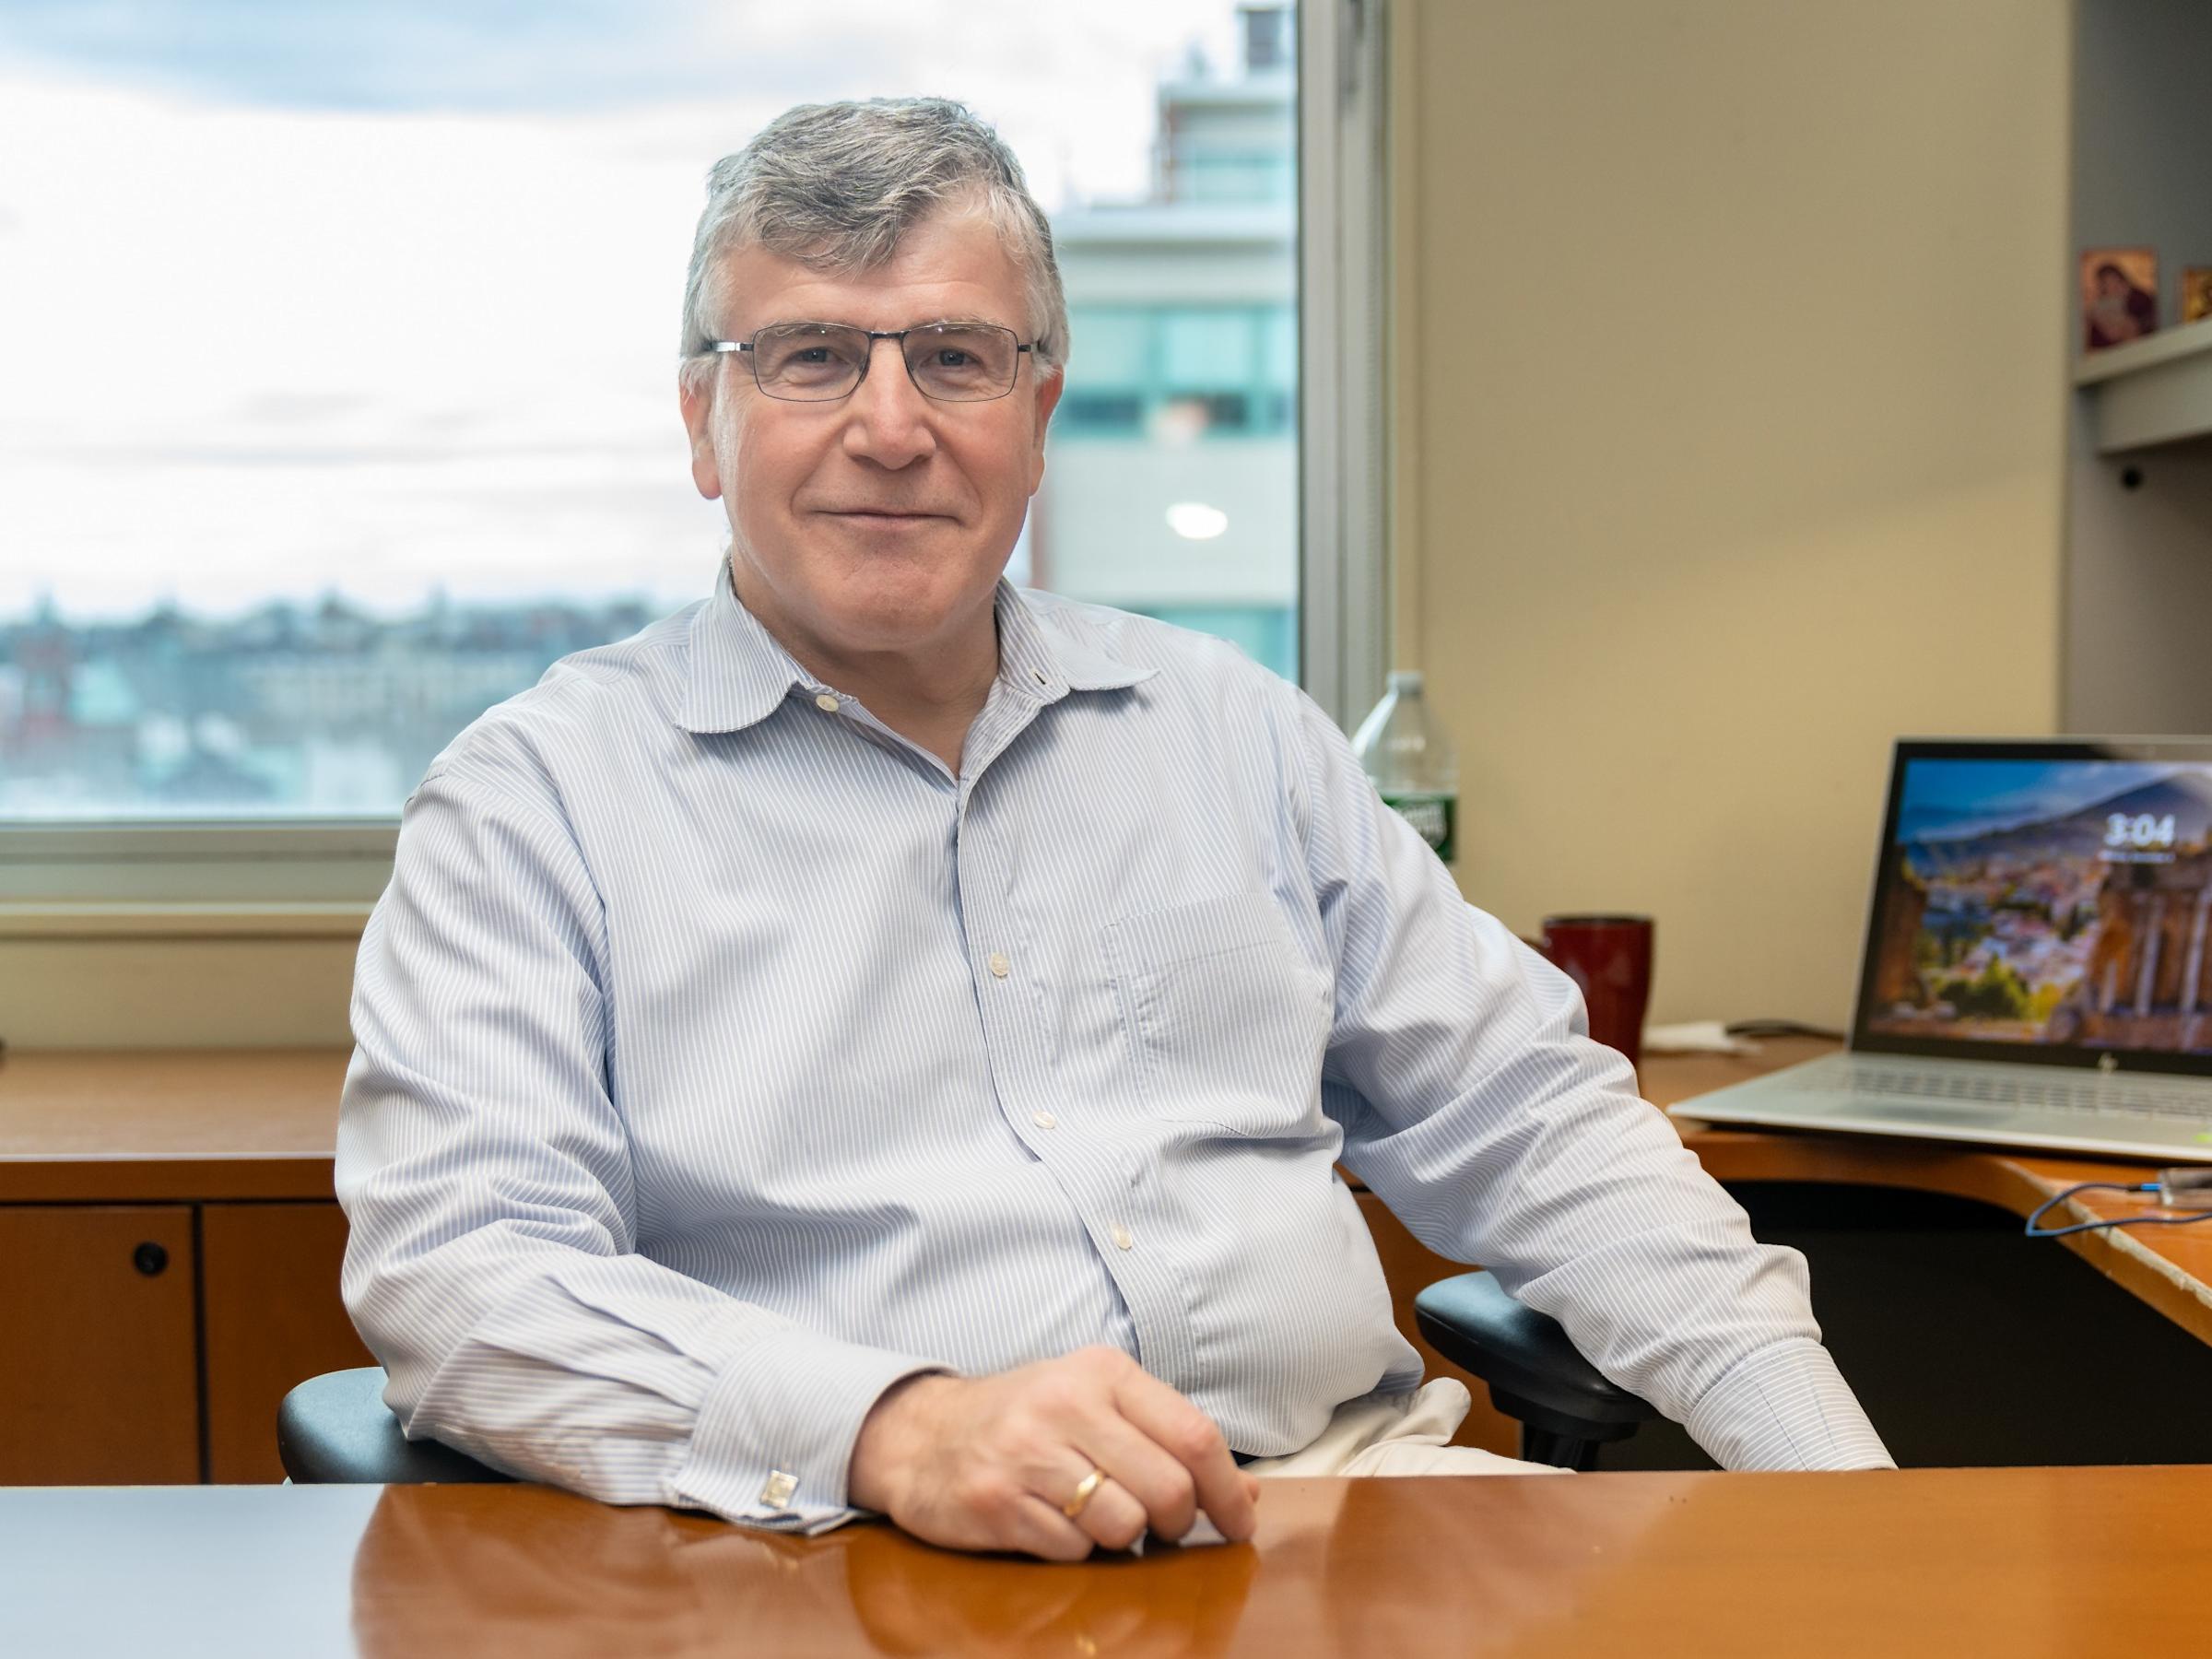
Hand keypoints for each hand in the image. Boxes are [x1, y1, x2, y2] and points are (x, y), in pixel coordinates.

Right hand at [847, 1346, 1260, 1560]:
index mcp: (1102, 1371)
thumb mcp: (1097, 1404)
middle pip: (1168, 1489)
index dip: (1228, 1490)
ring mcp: (1027, 1454)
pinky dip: (1074, 1548)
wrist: (921, 1434)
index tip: (1240, 1524)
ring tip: (1094, 1514)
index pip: (1194, 1435)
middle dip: (1178, 1523)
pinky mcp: (996, 1502)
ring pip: (1123, 1525)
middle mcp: (1065, 1404)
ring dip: (1121, 1536)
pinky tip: (1051, 1521)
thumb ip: (1168, 1439)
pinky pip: (1072, 1550)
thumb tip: (1247, 1496)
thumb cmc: (1027, 1419)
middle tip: (1161, 1526)